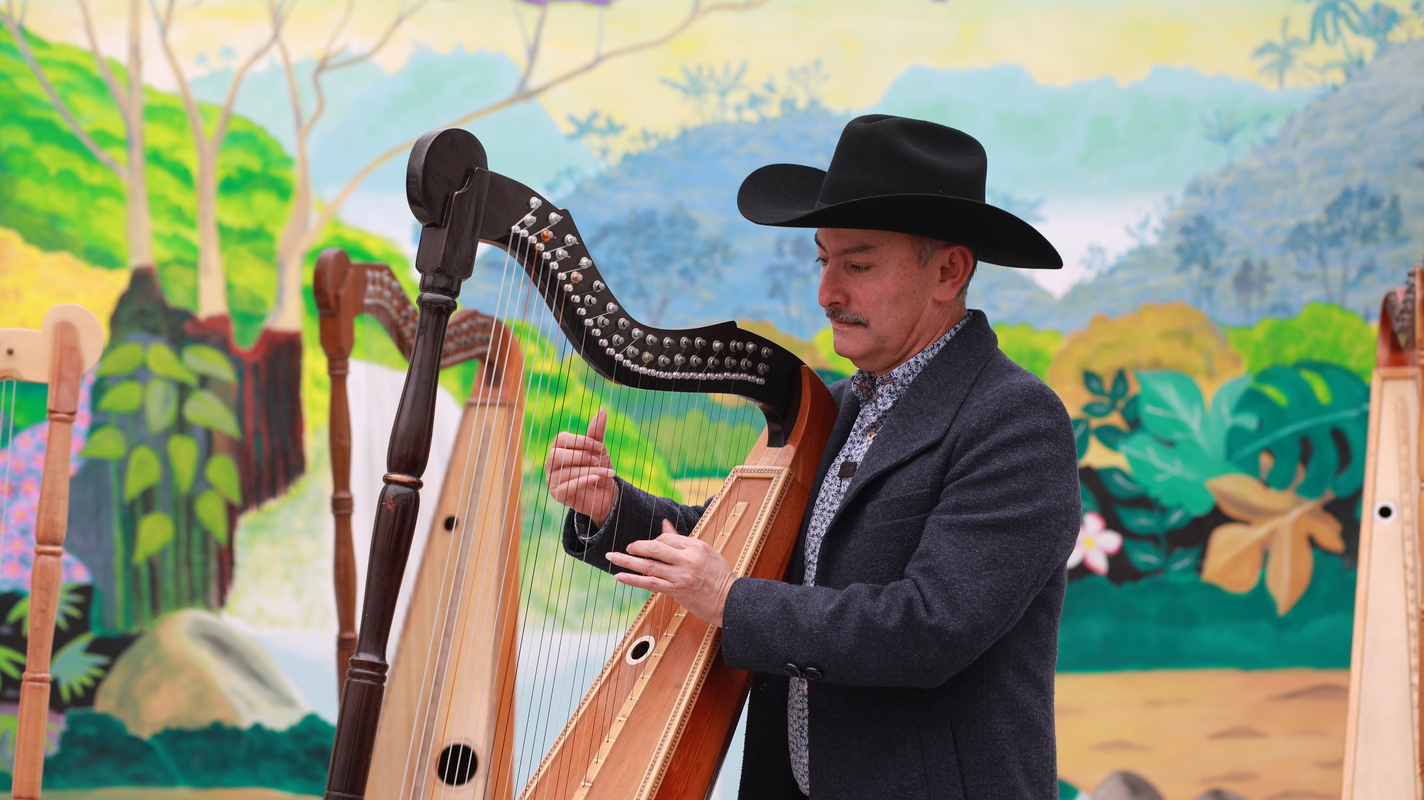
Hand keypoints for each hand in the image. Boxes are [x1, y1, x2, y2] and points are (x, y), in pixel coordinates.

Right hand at [546, 406, 616, 525]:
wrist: (605, 493)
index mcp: (559, 447)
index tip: (600, 446)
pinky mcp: (557, 493)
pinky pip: (566, 487)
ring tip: (605, 472)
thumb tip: (603, 408)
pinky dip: (583, 481)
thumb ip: (597, 431)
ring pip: (564, 471)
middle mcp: (551, 462)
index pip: (562, 439)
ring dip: (587, 471)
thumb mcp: (599, 449)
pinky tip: (596, 479)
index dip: (581, 441)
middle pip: (556, 454)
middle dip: (580, 456)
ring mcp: (551, 478)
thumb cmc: (599, 468)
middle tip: (598, 460)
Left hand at [607, 520, 735, 626]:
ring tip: (613, 557)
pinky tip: (620, 576)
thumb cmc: (719, 577)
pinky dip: (633, 579)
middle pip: (655, 547)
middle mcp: (687, 558)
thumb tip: (664, 523)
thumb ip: (682, 539)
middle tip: (624, 548)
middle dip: (636, 547)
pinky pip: (650, 583)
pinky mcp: (677, 590)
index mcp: (695, 545)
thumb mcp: (705, 552)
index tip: (647, 548)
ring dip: (627, 561)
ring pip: (649, 565)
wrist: (731, 601)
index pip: (666, 537)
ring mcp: (681, 575)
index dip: (653, 541)